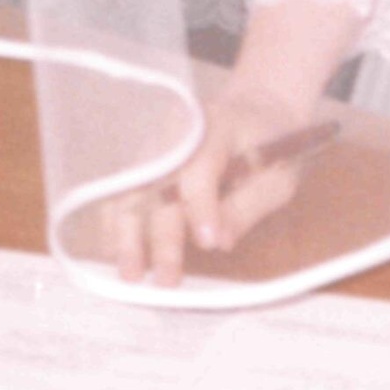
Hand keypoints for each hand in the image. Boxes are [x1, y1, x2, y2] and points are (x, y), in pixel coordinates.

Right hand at [108, 81, 308, 286]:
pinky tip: (113, 253)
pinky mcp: (145, 159)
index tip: (207, 243)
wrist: (255, 110)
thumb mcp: (277, 176)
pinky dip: (114, 222)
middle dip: (161, 235)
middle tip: (166, 279)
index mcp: (217, 127)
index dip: (202, 207)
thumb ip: (248, 206)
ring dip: (126, 234)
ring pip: (131, 189)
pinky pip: (122, 190)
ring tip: (129, 273)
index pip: (201, 167)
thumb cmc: (270, 146)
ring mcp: (156, 144)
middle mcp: (178, 132)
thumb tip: (220, 241)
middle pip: (159, 183)